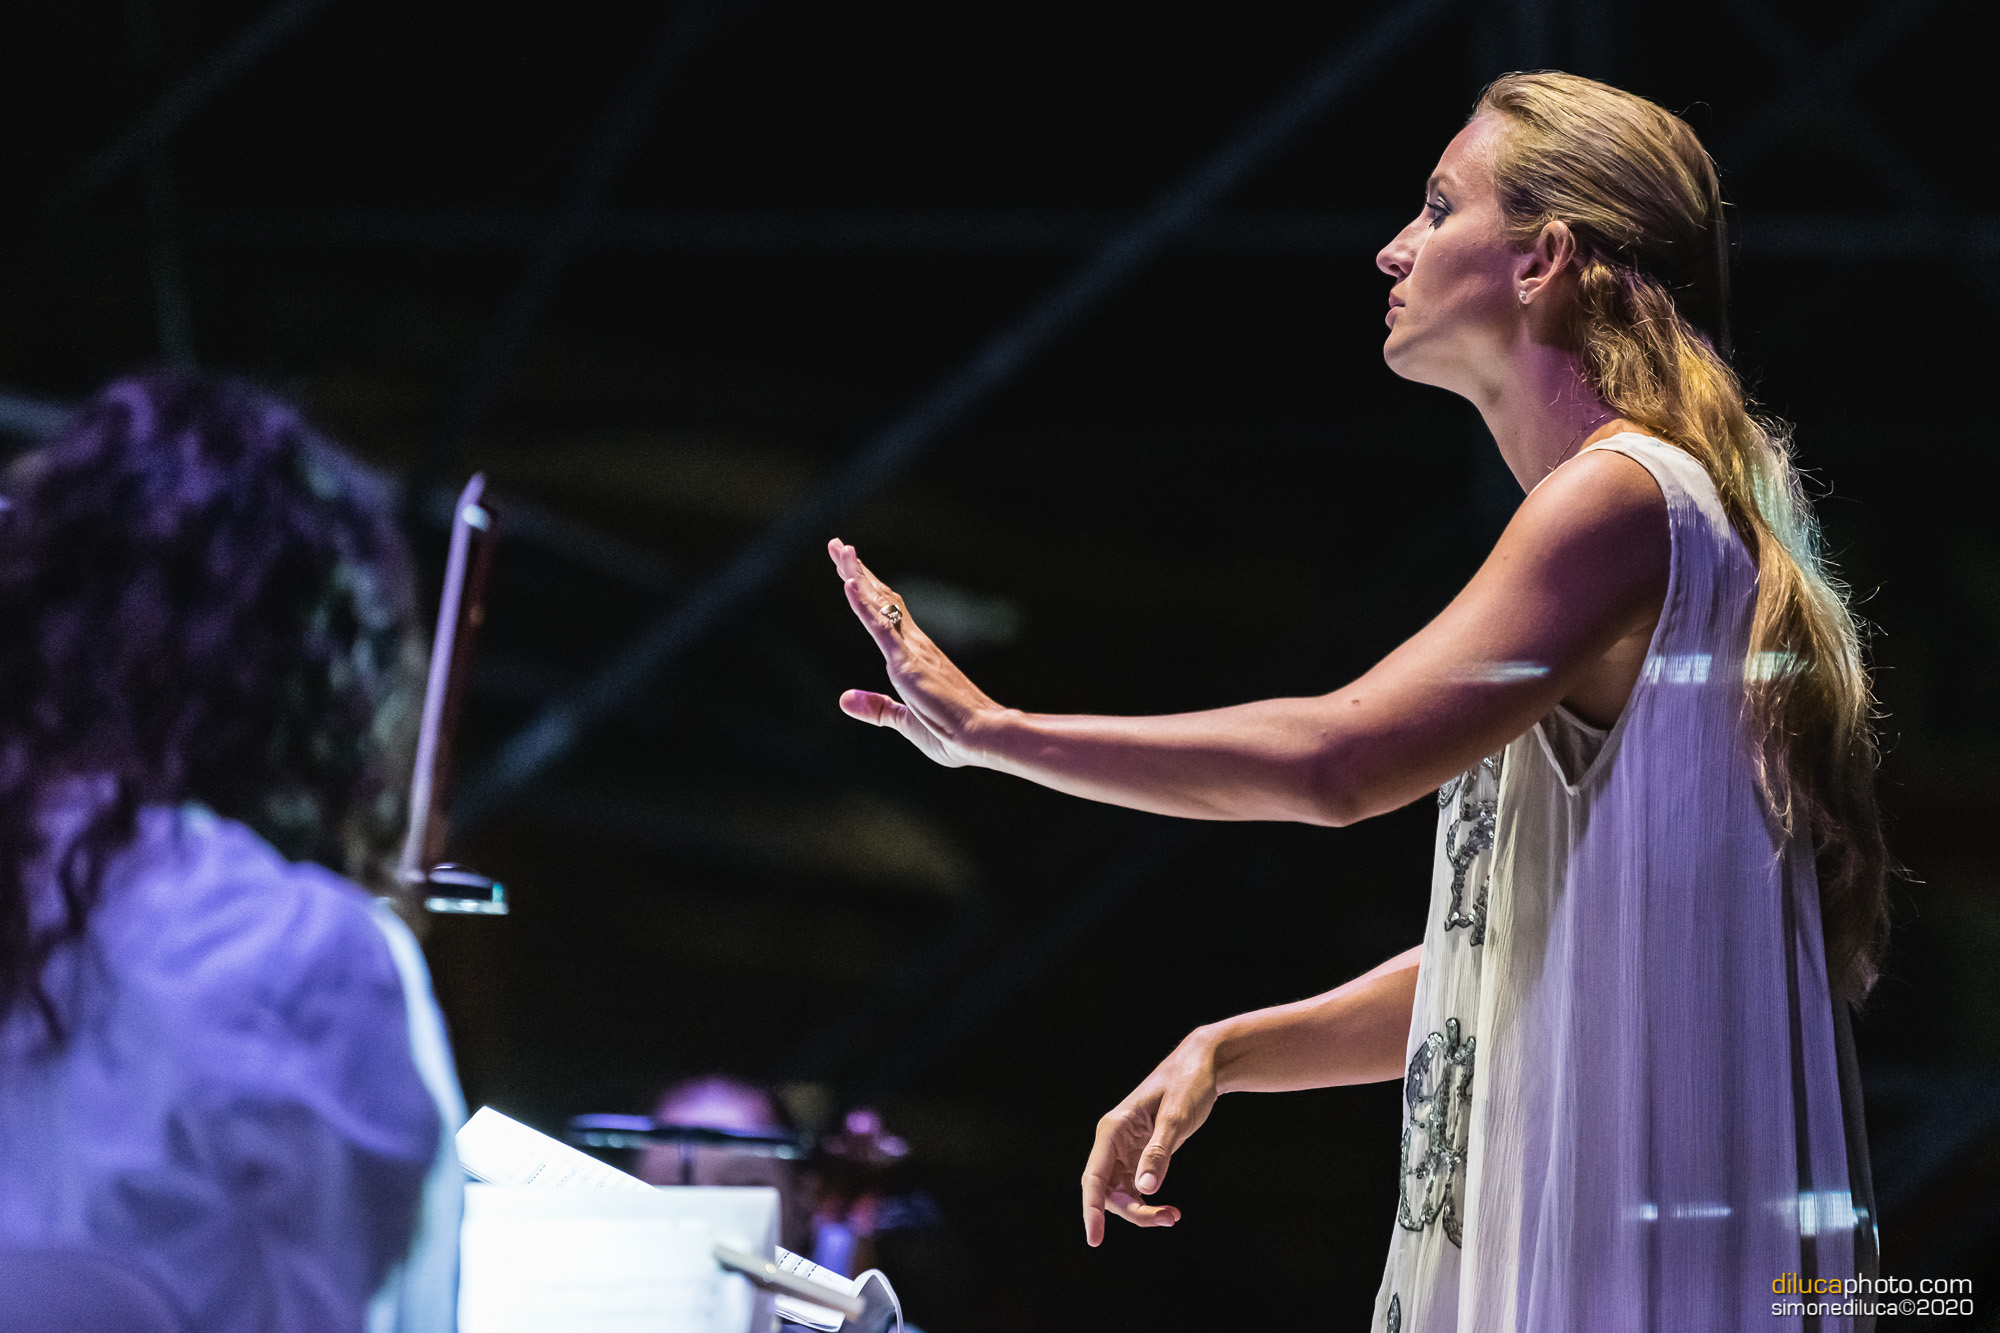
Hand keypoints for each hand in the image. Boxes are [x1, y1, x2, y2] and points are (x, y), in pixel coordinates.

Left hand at [827, 538, 1003, 766]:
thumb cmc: (952, 733)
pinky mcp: (907, 661)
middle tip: (838, 546)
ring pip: (879, 603)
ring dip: (856, 575)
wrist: (982, 737)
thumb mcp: (905, 722)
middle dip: (856, 571)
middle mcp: (914, 643)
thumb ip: (876, 708)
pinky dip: (862, 604)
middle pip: (880, 598)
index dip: (865, 589)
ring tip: (840, 549)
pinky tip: (848, 583)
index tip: (847, 568)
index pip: (885, 613)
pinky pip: (879, 627)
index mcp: (914, 655)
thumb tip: (844, 699)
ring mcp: (911, 649)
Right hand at [1080, 1029, 1219, 1245]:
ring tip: (1174, 1216)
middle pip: (1108, 1191)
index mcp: (1112, 1129)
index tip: (1094, 1239)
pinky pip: (1135, 1188)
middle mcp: (1113, 1141)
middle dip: (1133, 1212)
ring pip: (1121, 1194)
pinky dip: (1149, 1203)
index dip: (1091, 1210)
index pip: (1094, 1177)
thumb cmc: (1187, 1085)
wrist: (1202, 1067)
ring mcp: (1125, 1150)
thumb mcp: (1176, 1118)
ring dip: (1142, 1211)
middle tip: (1169, 1218)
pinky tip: (1170, 1211)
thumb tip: (1144, 1189)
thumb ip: (1159, 1153)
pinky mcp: (1140, 1155)